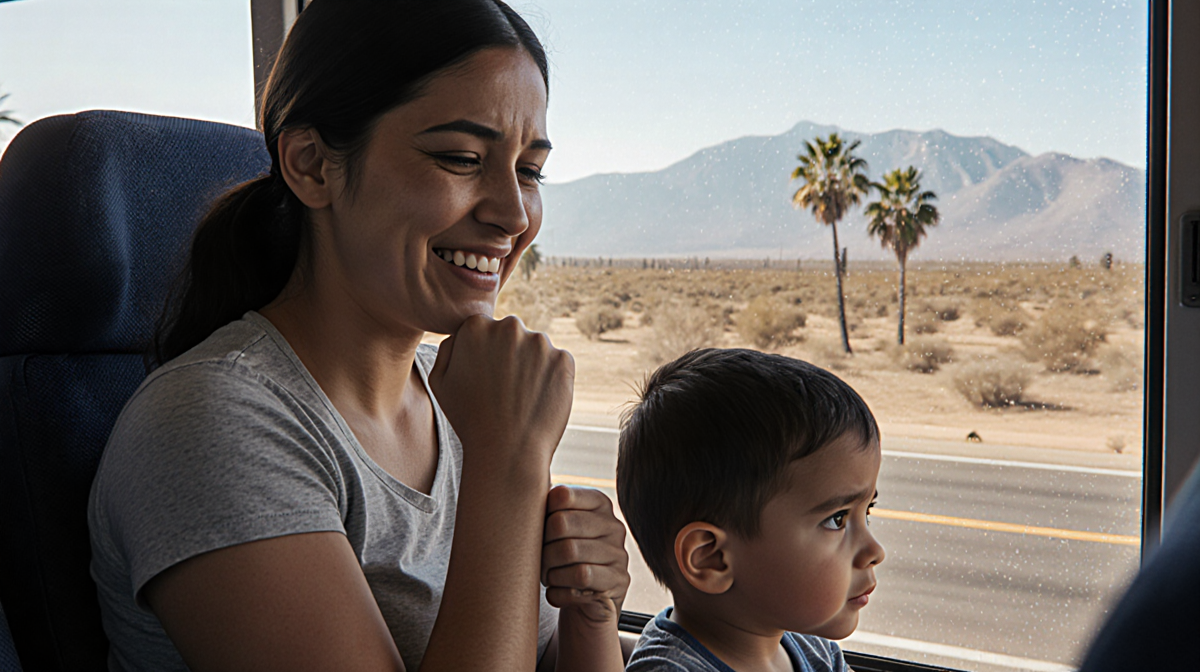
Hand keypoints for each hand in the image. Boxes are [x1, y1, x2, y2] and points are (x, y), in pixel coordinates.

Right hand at [428, 315, 573, 472]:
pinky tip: (537, 401)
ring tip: (520, 399)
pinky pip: (557, 364)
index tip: (486, 379)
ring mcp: (540, 342)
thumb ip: (448, 347)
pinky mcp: (563, 359)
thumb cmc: (469, 419)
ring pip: (536, 349)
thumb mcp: (439, 381)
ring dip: (531, 367)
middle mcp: (509, 326)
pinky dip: (551, 379)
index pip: (485, 330)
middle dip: (510, 356)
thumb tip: (462, 333)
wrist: (507, 451)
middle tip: (504, 391)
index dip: (485, 356)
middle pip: (512, 336)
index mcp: (476, 326)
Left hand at [541, 485, 630, 624]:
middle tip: (537, 561)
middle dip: (541, 546)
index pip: (562, 495)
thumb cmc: (562, 560)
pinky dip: (559, 588)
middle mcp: (613, 525)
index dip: (541, 515)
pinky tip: (556, 591)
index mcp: (598, 504)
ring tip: (546, 576)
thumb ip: (544, 509)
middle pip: (561, 523)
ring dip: (548, 569)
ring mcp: (618, 553)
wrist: (585, 605)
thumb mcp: (556, 531)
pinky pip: (580, 579)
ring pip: (569, 552)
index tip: (538, 533)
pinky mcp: (618, 581)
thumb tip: (519, 493)